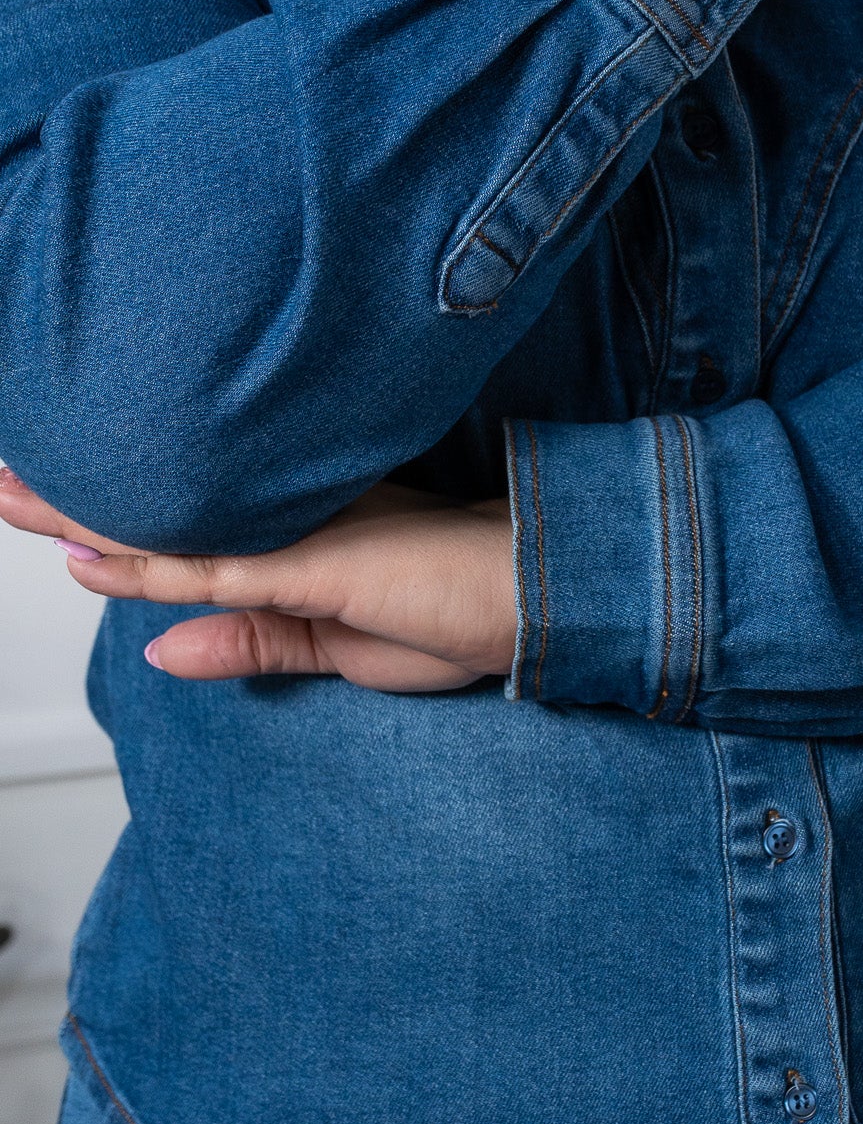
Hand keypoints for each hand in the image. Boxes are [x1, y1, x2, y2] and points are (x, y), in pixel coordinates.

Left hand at [0, 470, 519, 692]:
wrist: (547, 597)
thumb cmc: (467, 615)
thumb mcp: (342, 648)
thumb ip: (254, 639)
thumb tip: (160, 645)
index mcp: (296, 535)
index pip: (184, 528)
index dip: (111, 515)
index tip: (48, 500)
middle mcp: (290, 523)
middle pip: (161, 510)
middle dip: (72, 497)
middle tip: (1, 475)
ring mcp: (303, 539)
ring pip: (171, 528)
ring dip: (83, 514)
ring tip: (9, 492)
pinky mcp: (322, 567)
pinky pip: (216, 571)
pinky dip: (146, 567)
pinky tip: (85, 557)